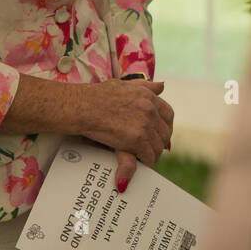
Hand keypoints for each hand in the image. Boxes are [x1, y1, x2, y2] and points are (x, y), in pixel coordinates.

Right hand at [78, 78, 172, 192]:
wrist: (82, 106)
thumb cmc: (96, 96)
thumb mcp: (123, 84)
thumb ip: (144, 85)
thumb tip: (162, 85)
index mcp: (148, 96)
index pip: (168, 114)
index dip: (165, 127)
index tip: (159, 134)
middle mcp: (150, 109)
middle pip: (164, 132)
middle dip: (159, 143)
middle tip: (151, 150)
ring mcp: (144, 124)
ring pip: (158, 146)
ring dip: (153, 154)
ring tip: (145, 159)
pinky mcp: (137, 139)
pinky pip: (148, 156)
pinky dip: (146, 162)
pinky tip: (142, 165)